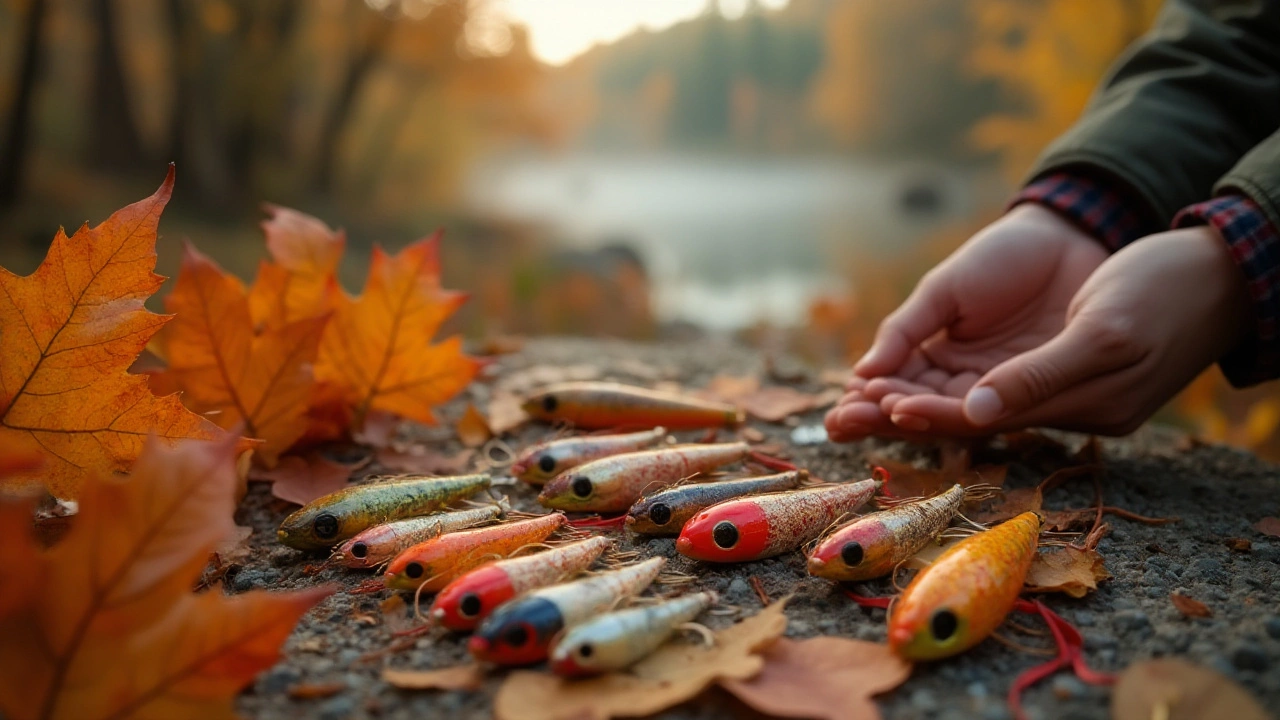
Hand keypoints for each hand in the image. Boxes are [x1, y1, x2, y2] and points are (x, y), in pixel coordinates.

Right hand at [825, 203, 1108, 439]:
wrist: (1069, 239)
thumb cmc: (1002, 258)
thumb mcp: (943, 289)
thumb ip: (905, 331)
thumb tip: (862, 371)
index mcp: (935, 357)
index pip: (895, 387)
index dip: (866, 400)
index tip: (839, 408)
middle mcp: (963, 382)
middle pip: (915, 410)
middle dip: (877, 418)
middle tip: (845, 422)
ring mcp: (997, 389)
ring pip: (949, 416)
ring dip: (911, 418)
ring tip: (880, 414)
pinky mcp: (1033, 392)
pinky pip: (992, 409)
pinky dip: (957, 412)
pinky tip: (925, 410)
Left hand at [878, 225, 1250, 434]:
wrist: (1217, 272)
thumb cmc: (1165, 294)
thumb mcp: (1103, 334)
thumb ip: (1039, 378)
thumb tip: (974, 413)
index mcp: (1077, 407)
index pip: (986, 419)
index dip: (932, 413)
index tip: (879, 406)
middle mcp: (1062, 407)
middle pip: (968, 418)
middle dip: (906, 415)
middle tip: (840, 417)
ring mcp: (1062, 388)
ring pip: (973, 400)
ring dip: (918, 397)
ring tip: (856, 398)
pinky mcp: (1060, 364)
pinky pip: (991, 380)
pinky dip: (948, 379)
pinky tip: (910, 374)